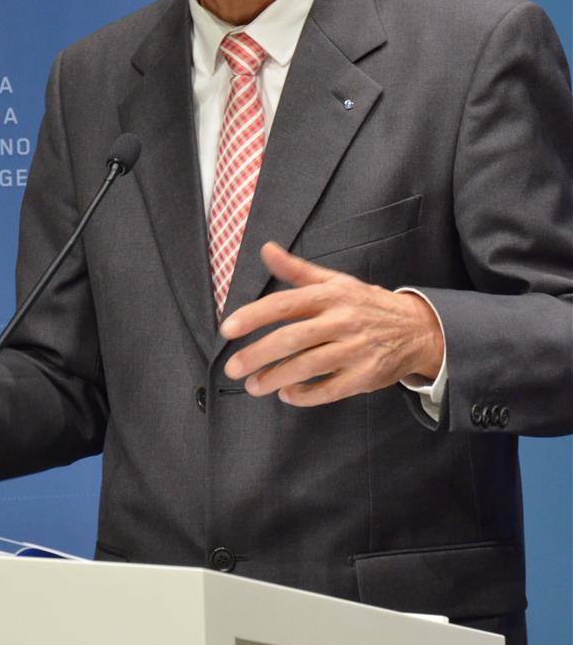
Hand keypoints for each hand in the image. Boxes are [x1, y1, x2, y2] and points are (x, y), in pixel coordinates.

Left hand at [220, 242, 443, 406]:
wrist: (416, 328)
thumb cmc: (366, 303)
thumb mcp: (334, 281)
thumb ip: (296, 269)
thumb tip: (266, 249)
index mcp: (330, 296)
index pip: (285, 304)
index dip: (254, 315)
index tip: (228, 329)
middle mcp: (341, 321)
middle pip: (293, 338)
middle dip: (258, 354)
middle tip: (233, 367)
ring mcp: (355, 349)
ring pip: (309, 366)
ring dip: (276, 378)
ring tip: (253, 386)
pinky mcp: (365, 376)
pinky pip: (330, 389)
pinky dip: (305, 395)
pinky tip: (287, 395)